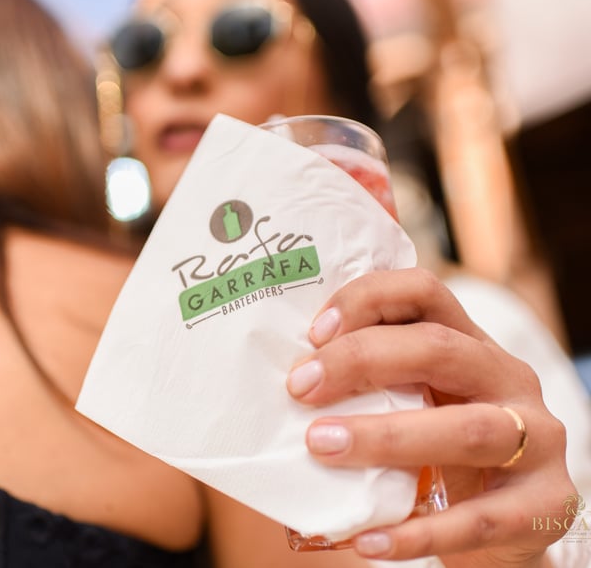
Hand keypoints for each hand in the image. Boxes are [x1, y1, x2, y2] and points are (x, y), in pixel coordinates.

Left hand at [287, 268, 574, 566]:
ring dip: (385, 438)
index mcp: (469, 345)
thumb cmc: (440, 455)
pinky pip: (480, 521)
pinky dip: (417, 535)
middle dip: (361, 360)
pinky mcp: (546, 506)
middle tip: (301, 388)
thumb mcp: (415, 406)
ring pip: (466, 429)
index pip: (424, 292)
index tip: (314, 332)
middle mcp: (508, 379)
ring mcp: (537, 440)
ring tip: (322, 446)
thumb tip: (289, 384)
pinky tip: (367, 542)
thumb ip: (372, 389)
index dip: (368, 300)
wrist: (507, 527)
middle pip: (439, 348)